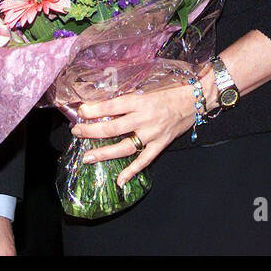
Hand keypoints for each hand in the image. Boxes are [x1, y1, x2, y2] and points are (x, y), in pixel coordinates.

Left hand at [70, 84, 196, 187]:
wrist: (193, 99)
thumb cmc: (169, 91)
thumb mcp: (146, 89)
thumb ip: (128, 99)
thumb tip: (104, 104)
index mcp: (139, 101)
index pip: (111, 106)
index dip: (94, 110)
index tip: (80, 111)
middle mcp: (144, 118)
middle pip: (113, 128)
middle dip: (91, 131)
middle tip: (77, 132)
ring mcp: (152, 134)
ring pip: (124, 147)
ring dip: (104, 153)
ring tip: (88, 157)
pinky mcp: (161, 144)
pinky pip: (144, 160)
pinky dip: (132, 171)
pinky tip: (119, 180)